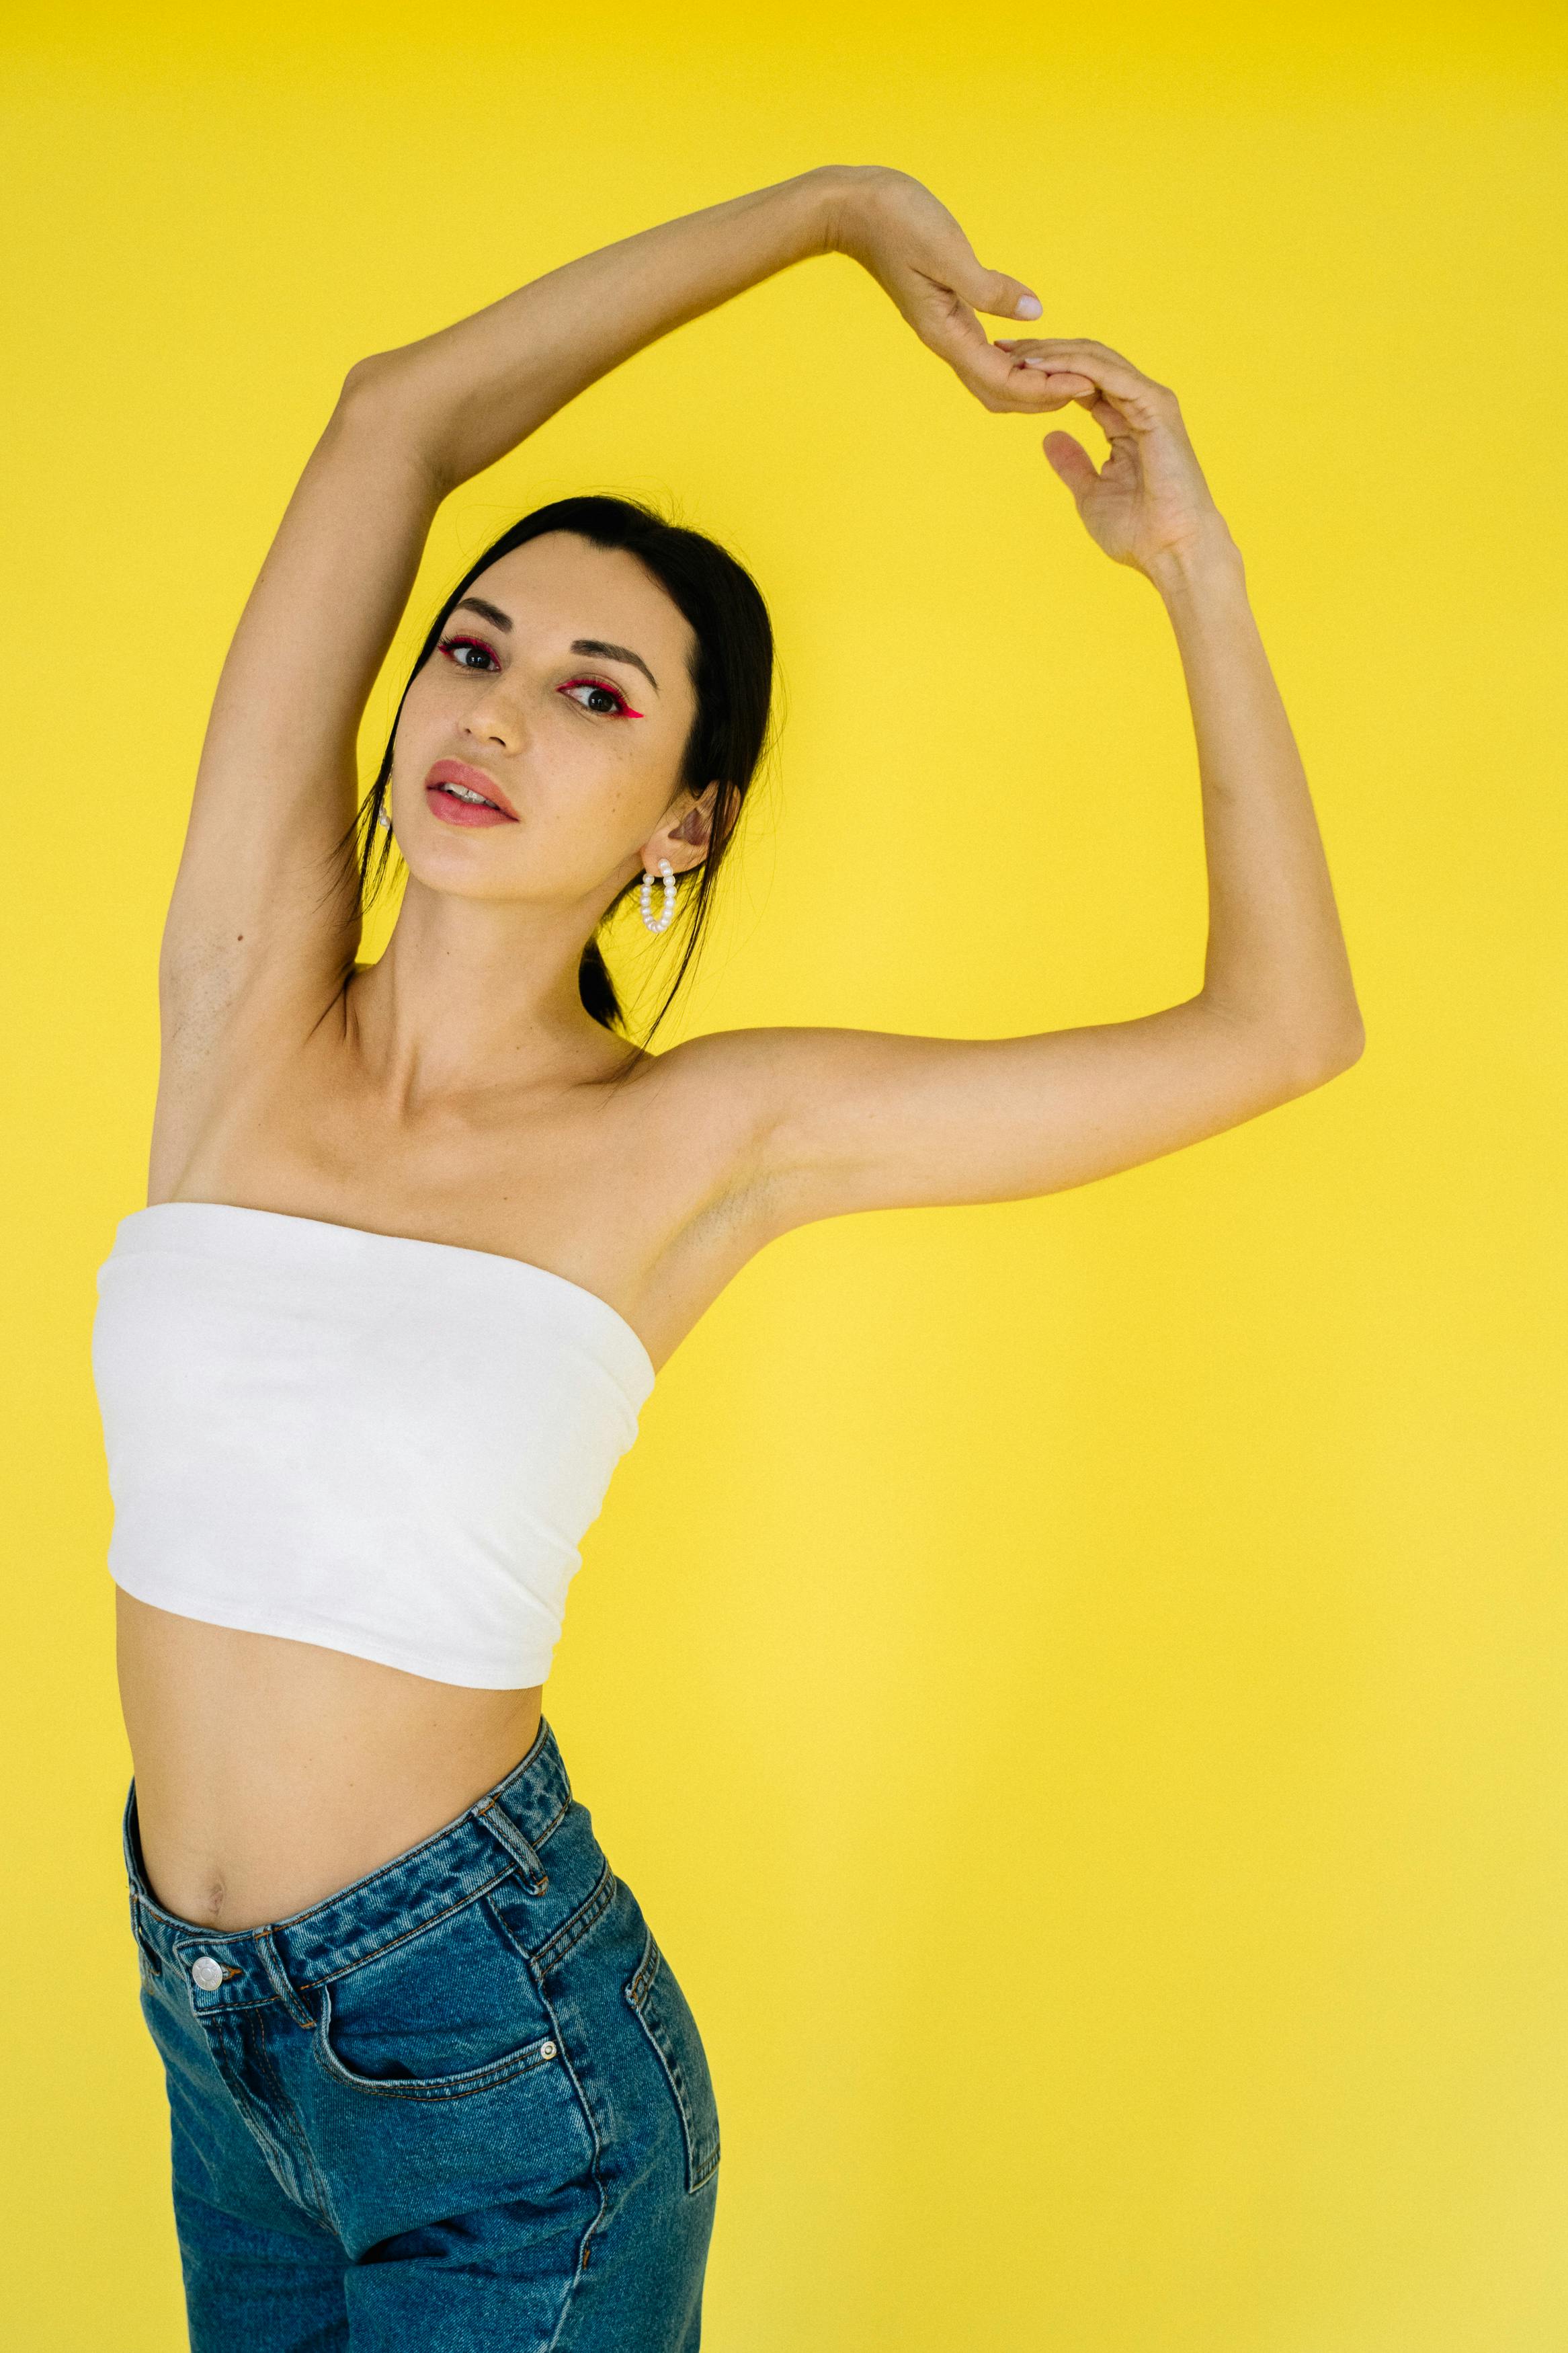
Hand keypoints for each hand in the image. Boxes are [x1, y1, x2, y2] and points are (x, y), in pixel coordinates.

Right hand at [823, 167, 1080, 413]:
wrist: (854, 210)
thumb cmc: (896, 222)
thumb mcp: (948, 251)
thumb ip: (990, 287)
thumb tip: (1034, 312)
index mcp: (946, 333)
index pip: (1003, 381)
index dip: (1045, 389)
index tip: (1083, 384)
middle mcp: (946, 340)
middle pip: (998, 393)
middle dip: (1042, 397)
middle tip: (1085, 386)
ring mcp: (945, 330)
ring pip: (991, 379)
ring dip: (1029, 384)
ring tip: (1066, 375)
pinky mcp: (947, 314)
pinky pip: (985, 354)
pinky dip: (1014, 361)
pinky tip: (1032, 348)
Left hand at [995, 337, 1233, 582]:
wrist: (1173, 552)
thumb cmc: (1140, 533)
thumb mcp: (1091, 494)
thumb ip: (1073, 464)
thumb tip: (1049, 439)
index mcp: (1126, 422)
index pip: (1083, 381)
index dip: (1046, 372)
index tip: (1006, 370)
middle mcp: (1139, 404)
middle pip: (1087, 362)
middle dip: (1044, 351)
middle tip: (1002, 349)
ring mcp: (1149, 401)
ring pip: (1095, 360)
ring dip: (1053, 353)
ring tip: (1015, 353)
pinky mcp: (1155, 405)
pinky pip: (1106, 374)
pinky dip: (1072, 366)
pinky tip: (1041, 366)